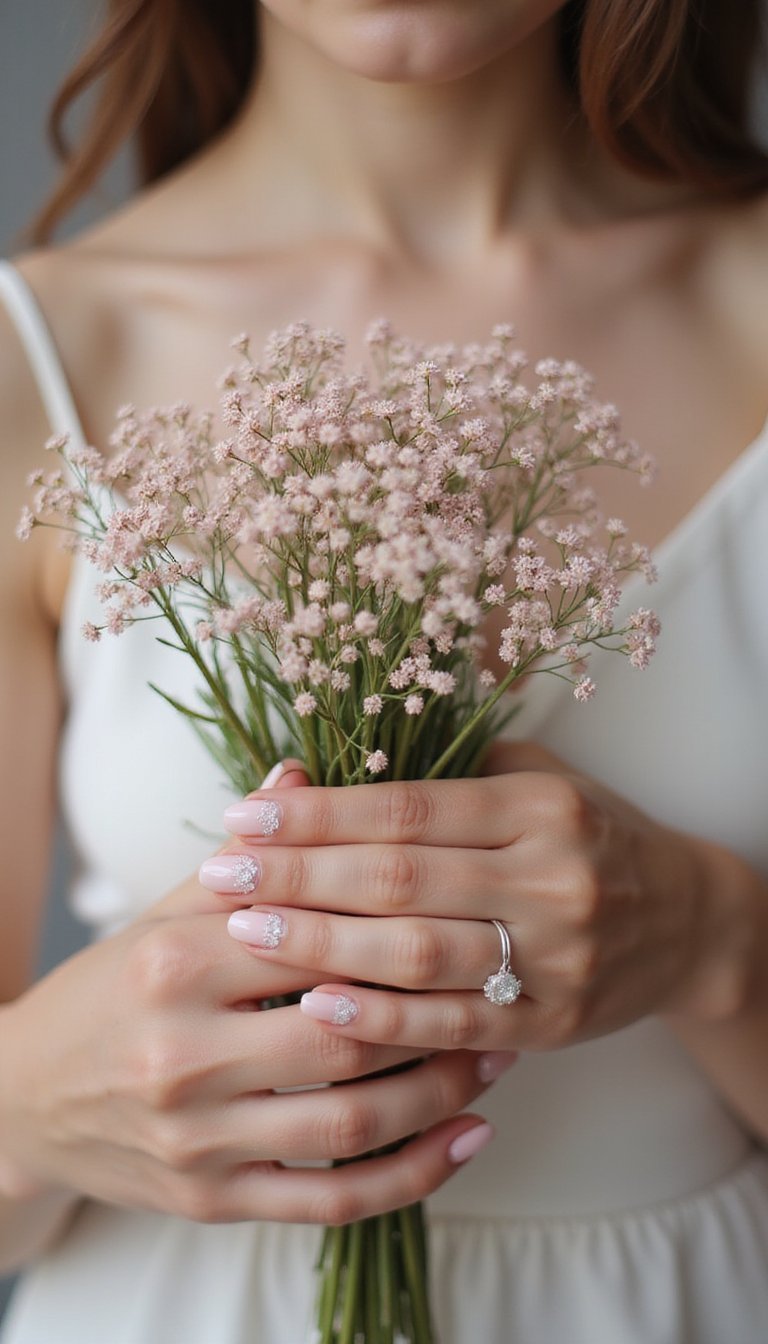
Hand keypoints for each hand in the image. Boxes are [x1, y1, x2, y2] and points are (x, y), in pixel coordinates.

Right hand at [0, 762, 508, 1226]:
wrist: (26, 1094)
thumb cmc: (113, 989)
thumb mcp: (166, 912)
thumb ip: (246, 855)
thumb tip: (301, 776)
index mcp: (172, 964)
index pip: (313, 936)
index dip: (398, 923)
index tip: (466, 905)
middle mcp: (180, 1055)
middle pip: (344, 1035)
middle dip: (435, 1013)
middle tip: (502, 984)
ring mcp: (196, 1139)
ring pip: (350, 1126)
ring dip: (440, 1092)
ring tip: (498, 1056)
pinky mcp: (212, 1202)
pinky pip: (331, 1201)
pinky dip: (412, 1176)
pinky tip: (466, 1140)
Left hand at [216, 744, 752, 1056]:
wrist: (688, 922)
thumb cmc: (589, 835)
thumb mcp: (539, 779)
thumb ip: (448, 773)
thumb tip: (321, 769)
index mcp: (539, 805)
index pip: (408, 807)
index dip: (319, 812)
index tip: (243, 815)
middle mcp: (552, 875)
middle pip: (401, 877)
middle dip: (299, 875)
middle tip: (220, 874)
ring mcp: (558, 956)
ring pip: (420, 953)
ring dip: (322, 944)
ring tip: (244, 933)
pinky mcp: (555, 1023)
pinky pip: (455, 1024)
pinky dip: (383, 1018)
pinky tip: (316, 1004)